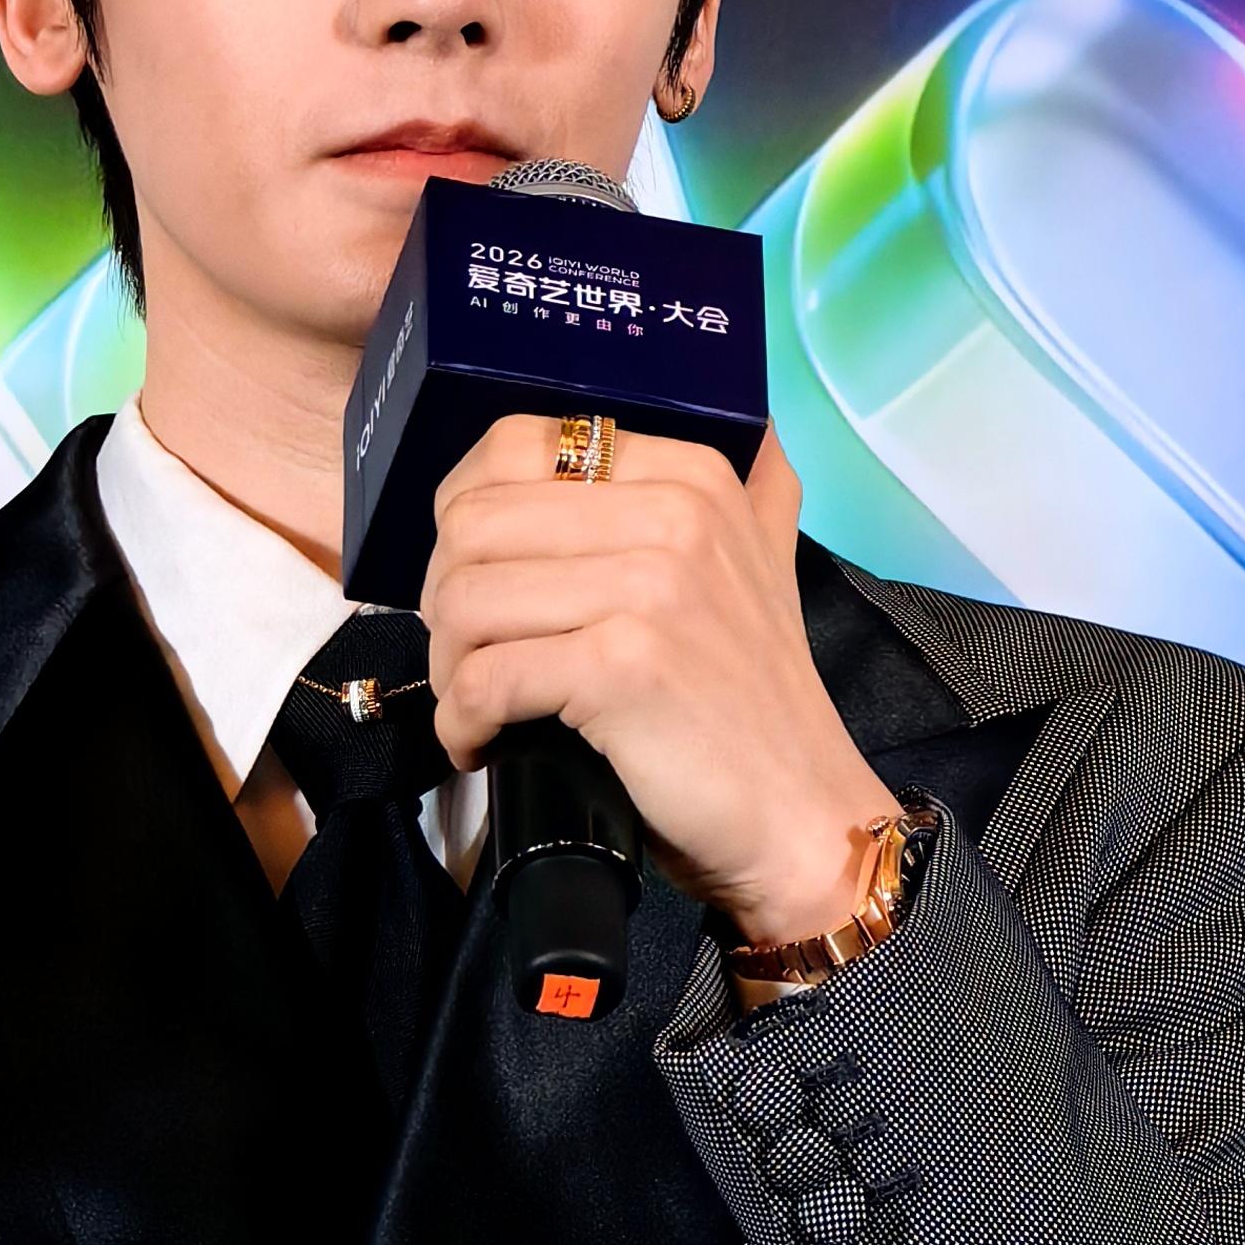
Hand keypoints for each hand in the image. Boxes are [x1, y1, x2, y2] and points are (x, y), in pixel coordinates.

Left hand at [419, 413, 905, 941]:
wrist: (800, 810)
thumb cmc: (759, 702)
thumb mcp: (767, 568)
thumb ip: (754, 495)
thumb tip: (764, 434)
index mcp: (691, 475)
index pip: (516, 446)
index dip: (463, 516)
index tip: (474, 579)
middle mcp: (675, 514)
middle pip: (473, 523)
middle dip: (443, 600)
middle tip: (465, 657)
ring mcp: (649, 588)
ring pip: (467, 600)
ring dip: (447, 665)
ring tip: (474, 705)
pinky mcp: (620, 667)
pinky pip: (485, 679)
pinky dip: (461, 721)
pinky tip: (479, 742)